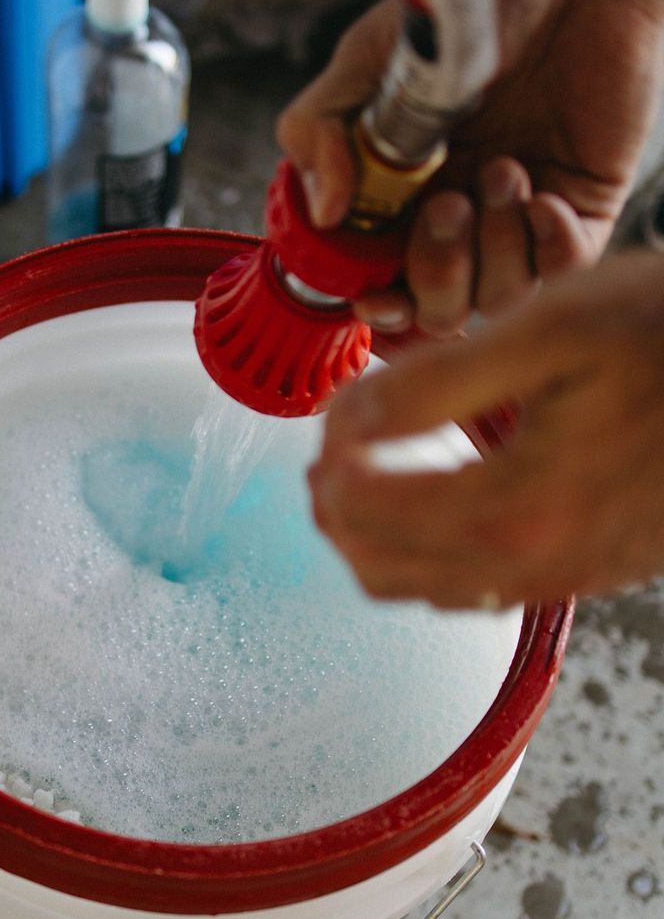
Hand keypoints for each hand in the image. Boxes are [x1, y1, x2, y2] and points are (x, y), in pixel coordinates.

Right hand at [276, 0, 663, 336]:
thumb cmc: (459, 9)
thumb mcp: (361, 63)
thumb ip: (318, 133)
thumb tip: (324, 211)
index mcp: (396, 197)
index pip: (379, 284)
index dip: (374, 304)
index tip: (372, 293)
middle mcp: (454, 217)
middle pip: (437, 311)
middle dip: (436, 274)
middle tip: (446, 204)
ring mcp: (516, 217)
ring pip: (498, 299)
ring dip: (494, 248)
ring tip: (504, 171)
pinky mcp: (579, 207)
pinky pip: (563, 271)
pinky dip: (549, 247)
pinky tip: (541, 193)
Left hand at [309, 251, 663, 606]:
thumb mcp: (545, 328)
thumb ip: (433, 383)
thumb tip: (349, 422)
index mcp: (515, 505)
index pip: (368, 510)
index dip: (330, 462)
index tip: (332, 417)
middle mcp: (535, 562)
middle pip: (383, 568)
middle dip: (337, 511)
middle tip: (327, 455)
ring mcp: (566, 575)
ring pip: (426, 591)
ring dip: (375, 540)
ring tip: (362, 477)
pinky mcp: (591, 571)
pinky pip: (479, 591)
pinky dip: (430, 556)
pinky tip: (434, 502)